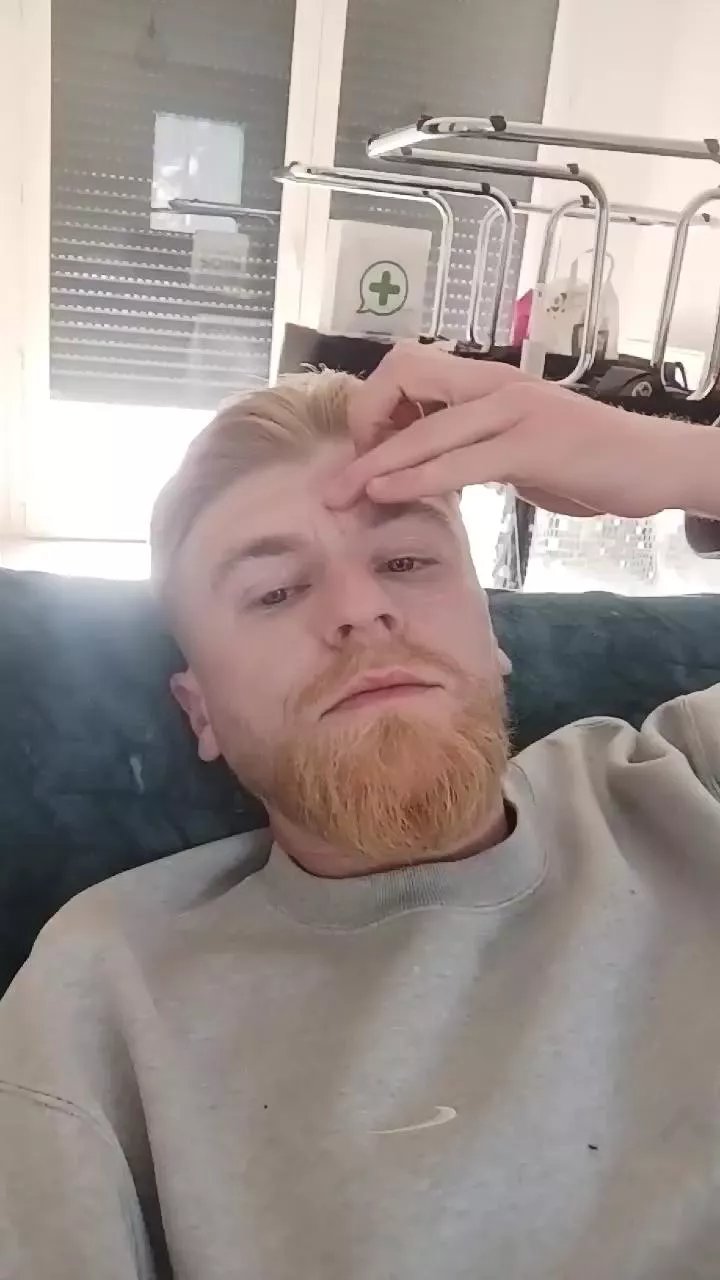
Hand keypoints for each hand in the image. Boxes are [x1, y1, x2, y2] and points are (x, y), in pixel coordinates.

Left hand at [324, 342, 692, 519]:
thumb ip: (476, 452)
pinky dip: (414, 477)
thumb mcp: (521, 451)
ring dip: (373, 462)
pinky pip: (459, 460)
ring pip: (424, 426)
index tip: (367, 454)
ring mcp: (514, 412)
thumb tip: (431, 471)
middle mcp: (496, 386)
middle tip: (338, 479)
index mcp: (489, 383)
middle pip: (404, 376)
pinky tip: (386, 493)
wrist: (656, 464)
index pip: (410, 368)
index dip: (375, 406)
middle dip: (359, 426)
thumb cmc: (590, 460)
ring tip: (340, 494)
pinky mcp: (532, 446)